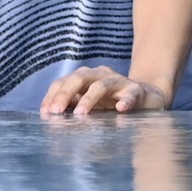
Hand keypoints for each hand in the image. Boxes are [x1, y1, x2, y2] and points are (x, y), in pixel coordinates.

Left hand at [40, 68, 169, 114]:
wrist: (145, 97)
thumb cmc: (111, 102)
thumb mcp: (88, 102)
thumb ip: (72, 105)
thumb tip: (50, 114)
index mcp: (86, 78)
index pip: (64, 82)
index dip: (52, 95)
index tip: (45, 112)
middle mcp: (101, 75)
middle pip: (79, 78)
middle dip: (65, 94)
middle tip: (56, 112)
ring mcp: (119, 82)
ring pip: (101, 85)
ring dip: (89, 99)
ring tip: (81, 114)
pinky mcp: (136, 91)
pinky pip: (131, 95)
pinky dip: (126, 101)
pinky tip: (121, 109)